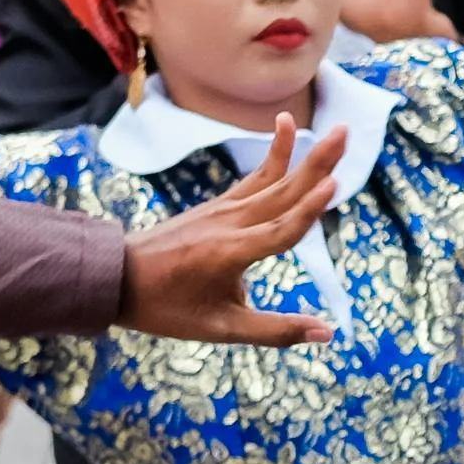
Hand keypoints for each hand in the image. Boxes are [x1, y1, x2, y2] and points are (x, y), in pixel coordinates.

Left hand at [118, 118, 354, 348]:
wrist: (118, 277)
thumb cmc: (168, 308)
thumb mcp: (221, 328)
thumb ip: (277, 330)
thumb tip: (327, 334)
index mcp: (232, 253)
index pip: (281, 230)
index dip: (310, 210)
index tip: (336, 184)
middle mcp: (231, 224)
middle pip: (283, 190)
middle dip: (318, 163)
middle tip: (346, 133)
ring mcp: (223, 210)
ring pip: (271, 178)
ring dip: (302, 153)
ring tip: (330, 129)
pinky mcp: (218, 206)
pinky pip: (254, 178)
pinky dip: (274, 156)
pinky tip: (286, 133)